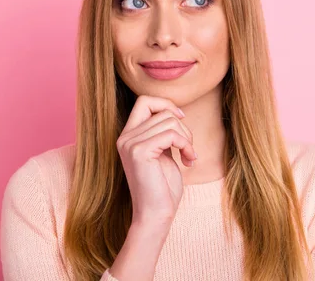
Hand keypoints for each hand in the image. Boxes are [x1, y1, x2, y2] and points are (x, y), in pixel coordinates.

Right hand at [116, 95, 196, 225]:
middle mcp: (125, 137)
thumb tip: (174, 111)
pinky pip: (171, 134)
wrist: (156, 214)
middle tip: (189, 148)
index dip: (166, 104)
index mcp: (128, 135)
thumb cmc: (163, 187)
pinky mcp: (139, 151)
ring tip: (189, 156)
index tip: (181, 120)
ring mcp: (130, 143)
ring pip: (169, 121)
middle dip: (183, 127)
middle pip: (162, 111)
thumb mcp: (163, 152)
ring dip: (187, 138)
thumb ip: (162, 132)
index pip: (144, 101)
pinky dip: (186, 145)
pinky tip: (188, 161)